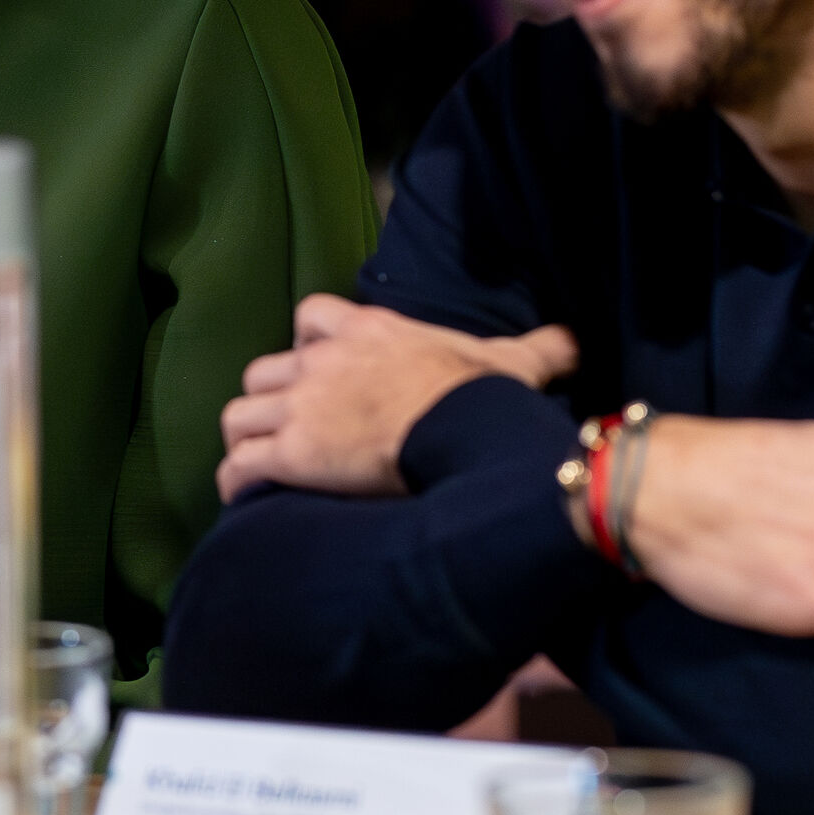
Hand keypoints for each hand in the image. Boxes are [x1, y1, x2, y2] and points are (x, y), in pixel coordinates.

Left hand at [216, 295, 579, 500]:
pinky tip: (249, 498)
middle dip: (271, 398)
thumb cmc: (484, 397)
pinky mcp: (289, 452)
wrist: (463, 432)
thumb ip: (538, 347)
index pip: (310, 317)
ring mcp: (300, 406)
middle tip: (290, 429)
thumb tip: (575, 340)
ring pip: (239, 415)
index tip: (321, 371)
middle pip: (263, 371)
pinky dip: (238, 481)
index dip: (307, 345)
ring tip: (261, 465)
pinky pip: (239, 466)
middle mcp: (321, 362)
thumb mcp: (512, 362)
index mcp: (365, 331)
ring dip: (246, 439)